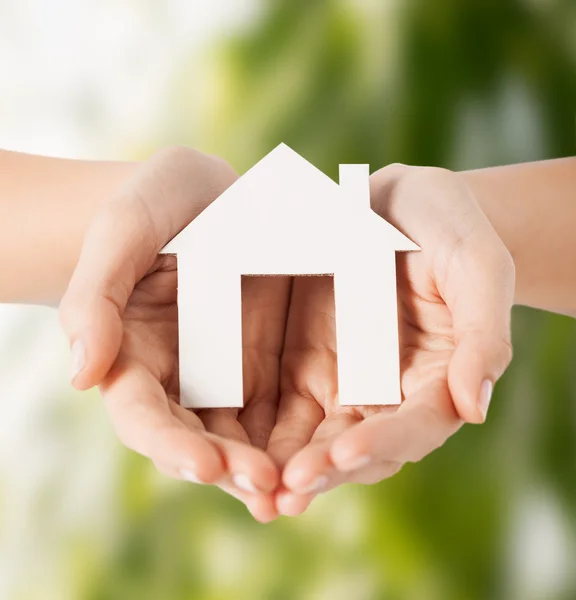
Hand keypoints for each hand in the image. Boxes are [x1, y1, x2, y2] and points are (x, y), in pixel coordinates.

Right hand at [59, 147, 288, 521]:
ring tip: (301, 486)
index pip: (143, 414)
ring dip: (270, 467)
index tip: (203, 464)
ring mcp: (226, 375)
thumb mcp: (123, 232)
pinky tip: (328, 450)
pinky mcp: (268, 365)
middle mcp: (180, 378)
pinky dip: (301, 436)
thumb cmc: (153, 205)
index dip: (169, 443)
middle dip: (229, 467)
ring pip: (244, 437)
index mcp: (134, 355)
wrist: (206, 194)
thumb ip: (95, 298)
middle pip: (198, 439)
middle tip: (265, 486)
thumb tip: (81, 376)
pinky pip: (284, 408)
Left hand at [268, 164, 514, 515]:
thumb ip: (483, 335)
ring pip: (314, 439)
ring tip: (253, 487)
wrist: (394, 201)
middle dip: (324, 469)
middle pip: (358, 446)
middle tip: (287, 488)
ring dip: (284, 467)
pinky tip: (229, 446)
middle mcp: (387, 392)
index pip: (416, 425)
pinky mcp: (303, 364)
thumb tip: (476, 409)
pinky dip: (259, 434)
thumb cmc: (447, 226)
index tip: (346, 451)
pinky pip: (279, 408)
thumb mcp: (477, 265)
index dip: (386, 442)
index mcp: (436, 378)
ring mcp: (342, 381)